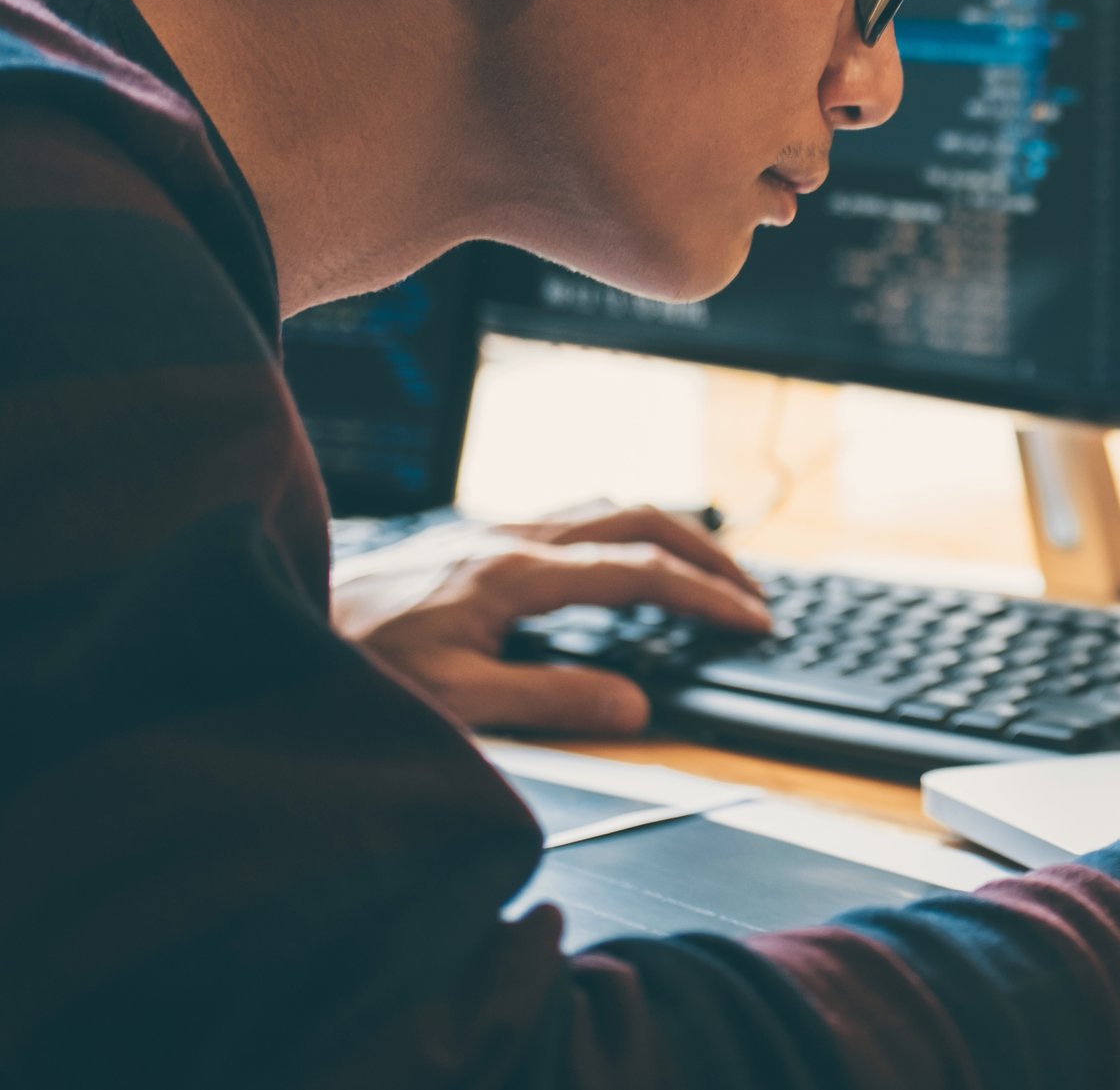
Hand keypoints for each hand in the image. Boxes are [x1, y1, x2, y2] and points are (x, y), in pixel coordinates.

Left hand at [331, 504, 772, 733]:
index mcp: (513, 573)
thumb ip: (551, 700)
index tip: (752, 619)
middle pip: (637, 518)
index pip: (638, 572)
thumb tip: (635, 706)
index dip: (706, 596)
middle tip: (751, 593)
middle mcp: (508, 538)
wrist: (273, 626)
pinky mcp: (473, 542)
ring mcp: (491, 532)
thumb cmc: (353, 667)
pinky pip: (572, 518)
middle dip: (706, 552)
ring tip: (704, 572)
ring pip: (605, 507)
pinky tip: (619, 566)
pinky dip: (622, 535)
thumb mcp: (456, 700)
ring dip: (667, 534)